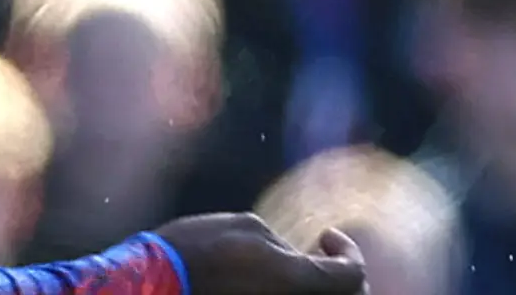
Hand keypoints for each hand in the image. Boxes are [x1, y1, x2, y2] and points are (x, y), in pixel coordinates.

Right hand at [155, 213, 365, 293]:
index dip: (347, 251)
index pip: (353, 273)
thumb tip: (296, 255)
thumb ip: (284, 242)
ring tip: (303, 271)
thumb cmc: (200, 249)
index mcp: (303, 281)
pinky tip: (280, 283)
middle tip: (326, 257)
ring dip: (323, 289)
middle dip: (344, 277)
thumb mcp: (248, 227)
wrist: (162, 283)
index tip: (328, 236)